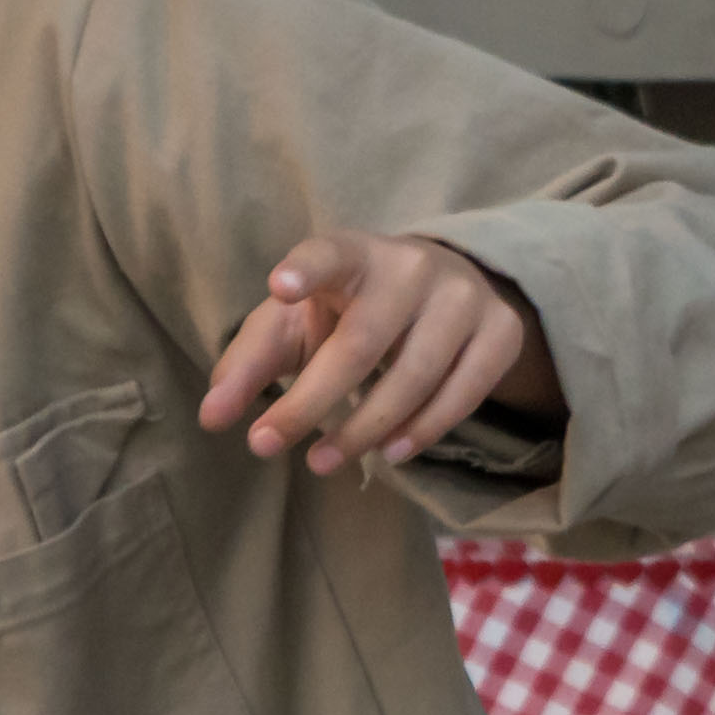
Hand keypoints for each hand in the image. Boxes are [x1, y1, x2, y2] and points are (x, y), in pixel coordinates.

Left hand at [200, 227, 557, 475]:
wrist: (443, 287)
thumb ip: (251, 364)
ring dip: (364, 430)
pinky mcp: (501, 331)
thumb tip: (212, 418)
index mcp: (353, 252)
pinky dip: (424, 431)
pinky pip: (464, 393)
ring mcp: (464, 296)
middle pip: (362, 343)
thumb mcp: (295, 322)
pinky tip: (390, 453)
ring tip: (323, 462)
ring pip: (415, 376)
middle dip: (310, 401)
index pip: (328, 254)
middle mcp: (412, 266)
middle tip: (266, 445)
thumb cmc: (349, 308)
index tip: (279, 288)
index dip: (306, 269)